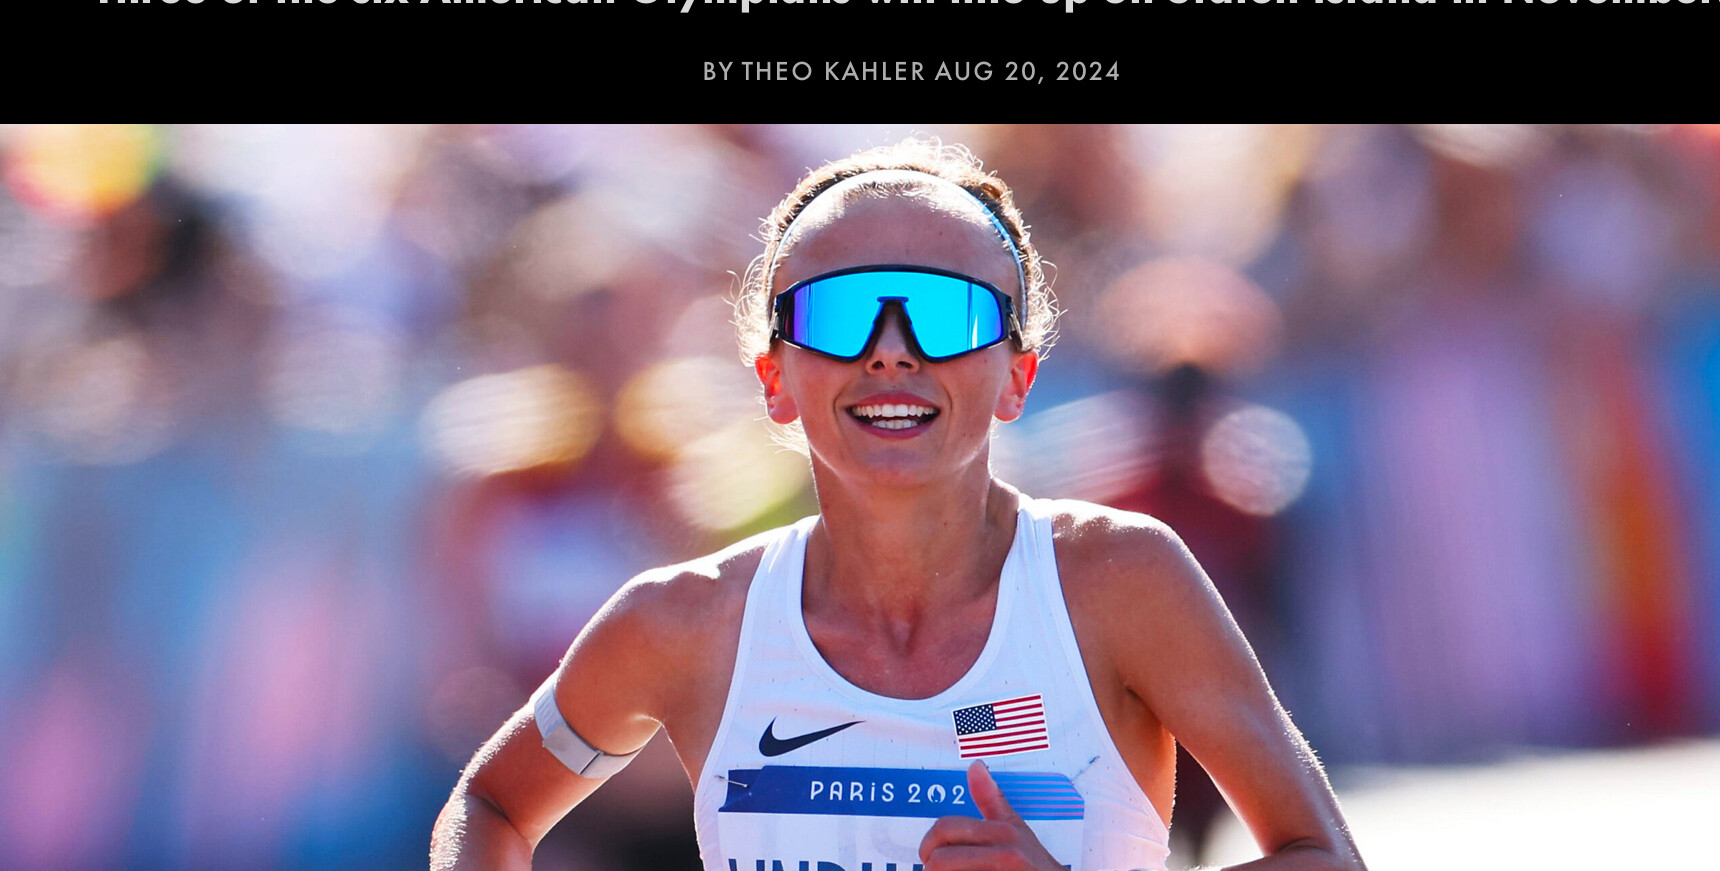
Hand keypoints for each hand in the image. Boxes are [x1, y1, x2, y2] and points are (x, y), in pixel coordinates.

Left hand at [918, 761, 1064, 870]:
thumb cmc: (1033, 864)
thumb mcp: (1016, 828)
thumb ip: (991, 799)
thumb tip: (976, 765)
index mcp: (1003, 830)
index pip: (945, 829)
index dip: (928, 844)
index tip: (928, 856)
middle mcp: (1007, 853)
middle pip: (940, 859)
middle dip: (931, 867)